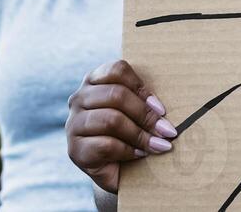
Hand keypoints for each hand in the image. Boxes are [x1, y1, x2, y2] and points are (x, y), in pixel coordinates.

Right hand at [66, 59, 176, 193]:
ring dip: (140, 134)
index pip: (117, 70)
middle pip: (116, 95)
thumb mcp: (137, 110)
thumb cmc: (132, 133)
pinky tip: (139, 154)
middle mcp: (79, 99)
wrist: (117, 171)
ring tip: (157, 144)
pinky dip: (128, 150)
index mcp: (94, 81)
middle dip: (145, 114)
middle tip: (167, 130)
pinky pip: (106, 145)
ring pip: (111, 120)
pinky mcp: (75, 150)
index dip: (141, 88)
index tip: (161, 109)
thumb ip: (144, 100)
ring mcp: (73, 124)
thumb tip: (162, 110)